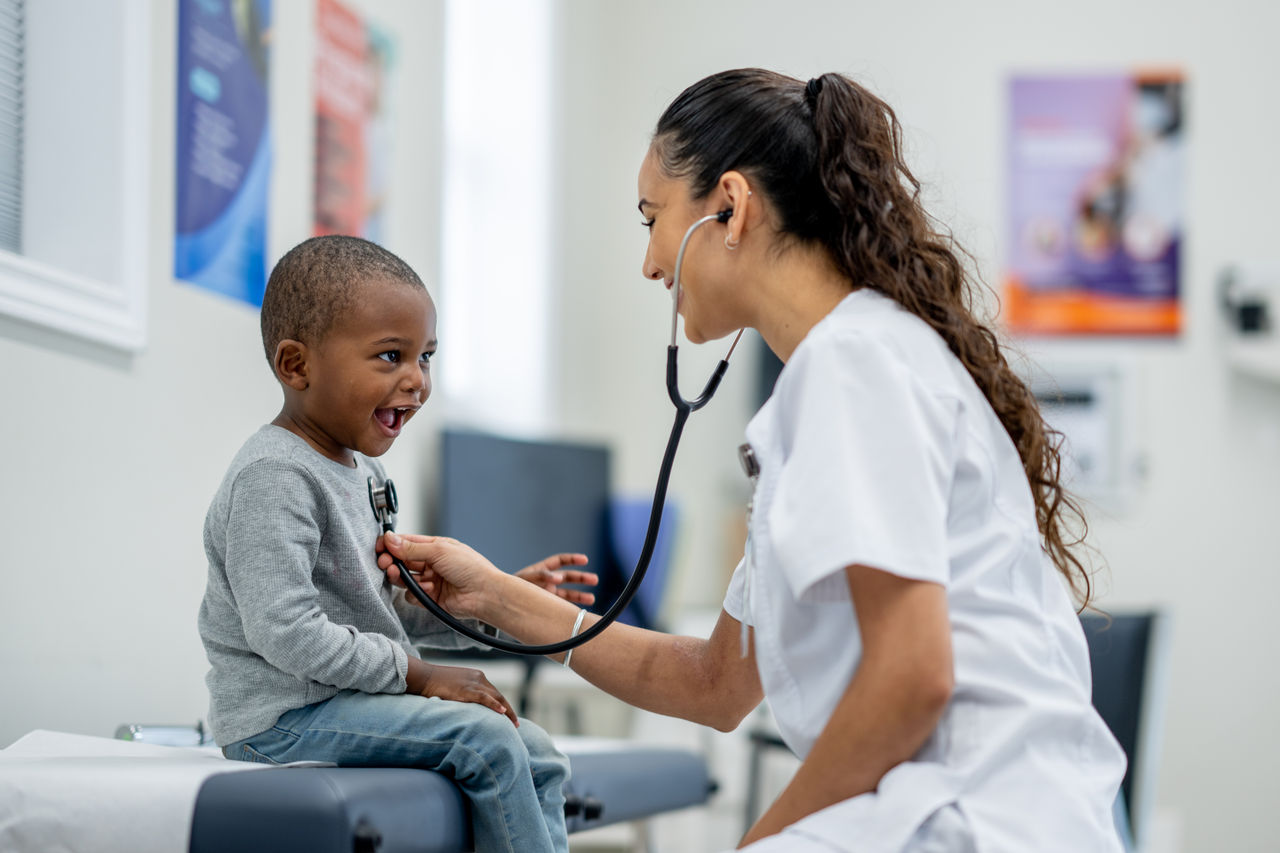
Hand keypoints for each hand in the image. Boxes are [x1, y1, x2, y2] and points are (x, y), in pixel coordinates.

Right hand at [377, 533, 503, 619]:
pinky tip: (428, 589)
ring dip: (399, 577)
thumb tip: (390, 539)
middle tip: (384, 563)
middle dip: (391, 561)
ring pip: (404, 579)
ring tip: (397, 574)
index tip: (379, 547)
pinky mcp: (430, 599)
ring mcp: (430, 581)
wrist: (484, 593)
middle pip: (402, 561)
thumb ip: (412, 548)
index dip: (391, 544)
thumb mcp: (439, 551)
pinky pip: (412, 596)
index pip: (407, 543)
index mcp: (435, 547)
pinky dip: (416, 593)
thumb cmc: (471, 568)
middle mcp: (431, 563)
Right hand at [407, 658, 517, 725]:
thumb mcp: (456, 686)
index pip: (494, 692)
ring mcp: (473, 683)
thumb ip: (466, 693)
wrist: (424, 677)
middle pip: (499, 695)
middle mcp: (478, 678)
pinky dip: (495, 705)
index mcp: (477, 676)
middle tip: (515, 723)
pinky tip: (502, 712)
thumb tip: (469, 707)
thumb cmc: (436, 683)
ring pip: (496, 697)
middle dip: (508, 710)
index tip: (508, 715)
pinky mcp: (466, 690)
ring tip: (513, 723)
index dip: (503, 704)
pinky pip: (485, 698)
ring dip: (506, 711)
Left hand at [515, 554, 596, 604]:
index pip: (560, 561)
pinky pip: (562, 606)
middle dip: (581, 578)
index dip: (572, 559)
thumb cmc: (510, 588)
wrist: (500, 606)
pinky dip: (570, 608)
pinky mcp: (547, 606)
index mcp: (542, 570)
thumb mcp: (525, 578)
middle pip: (568, 577)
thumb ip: (541, 575)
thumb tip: (559, 577)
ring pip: (568, 593)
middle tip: (594, 579)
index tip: (584, 560)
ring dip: (580, 595)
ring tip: (592, 598)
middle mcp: (547, 581)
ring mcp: (548, 594)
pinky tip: (579, 611)